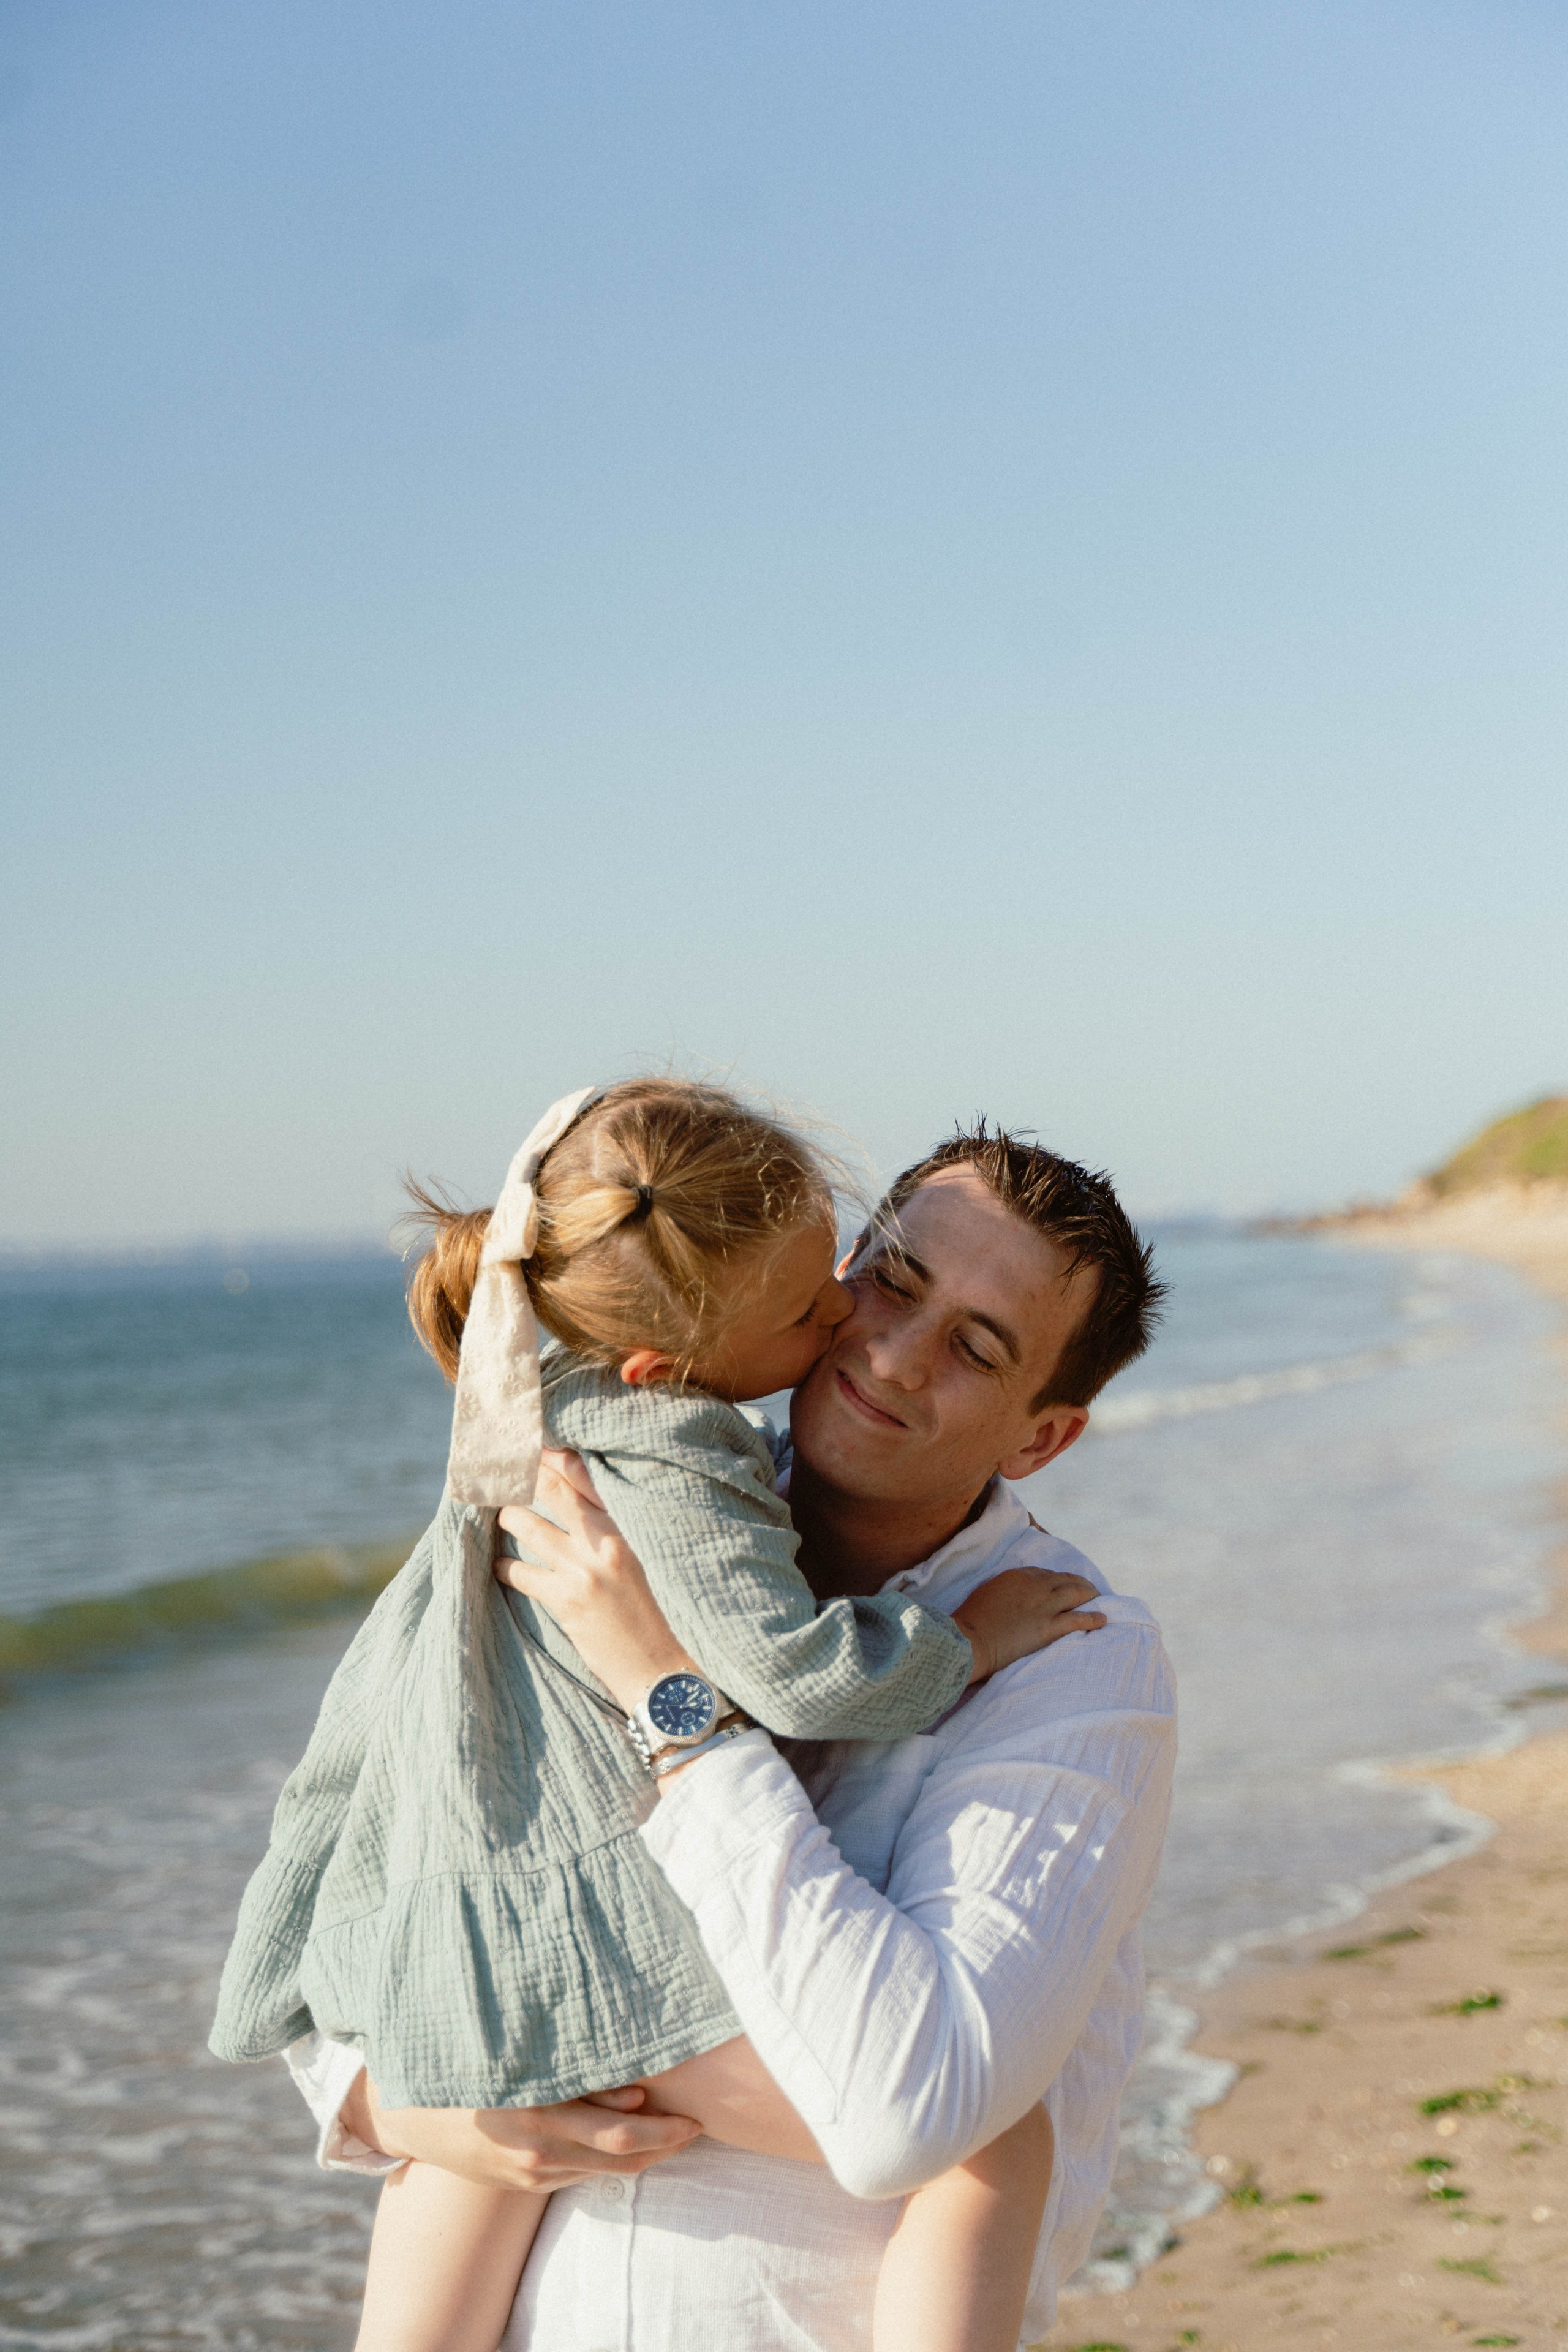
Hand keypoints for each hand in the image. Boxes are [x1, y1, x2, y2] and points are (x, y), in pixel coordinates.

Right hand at [349, 2070, 701, 2192]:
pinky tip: (629, 2146)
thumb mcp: (518, 2055)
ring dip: (643, 2155)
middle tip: (699, 2127)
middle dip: (664, 2142)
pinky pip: (577, 2175)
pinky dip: (610, 2162)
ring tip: (676, 2135)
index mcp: (537, 2112)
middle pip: (619, 2155)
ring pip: (602, 2170)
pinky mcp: (521, 2181)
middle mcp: (536, 2149)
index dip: (662, 2127)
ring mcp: (528, 2171)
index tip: (695, 2113)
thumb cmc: (467, 2061)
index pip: (619, 2133)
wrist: (407, 2109)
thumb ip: (573, 2067)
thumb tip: (634, 2084)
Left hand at [495, 1449, 698, 1713]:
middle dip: (521, 1474)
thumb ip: (611, 1529)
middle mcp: (607, 1541)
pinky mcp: (566, 1600)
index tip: (531, 1444)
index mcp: (630, 1527)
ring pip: (527, 1525)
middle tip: (498, 1468)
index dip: (554, 1456)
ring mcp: (585, 1570)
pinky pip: (519, 1573)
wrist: (660, 1670)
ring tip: (501, 1516)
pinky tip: (499, 1568)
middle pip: (553, 1489)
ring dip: (508, 1518)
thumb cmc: (654, 1615)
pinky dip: (503, 1568)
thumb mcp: (641, 1561)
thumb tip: (575, 1502)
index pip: (587, 1476)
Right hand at [952, 1567, 1105, 1682]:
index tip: (1063, 1585)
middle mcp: (1035, 1586)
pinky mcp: (1049, 1627)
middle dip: (1080, 1583)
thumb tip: (1016, 1593)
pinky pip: (1077, 1620)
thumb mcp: (988, 1591)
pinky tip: (1103, 1619)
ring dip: (1091, 1596)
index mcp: (1018, 1575)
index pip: (1046, 1573)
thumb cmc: (972, 1619)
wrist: (971, 1639)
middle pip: (1066, 1579)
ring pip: (1076, 1594)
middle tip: (1089, 1590)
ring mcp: (1044, 1606)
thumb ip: (1006, 1588)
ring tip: (1100, 1600)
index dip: (1058, 1579)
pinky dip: (1093, 1618)